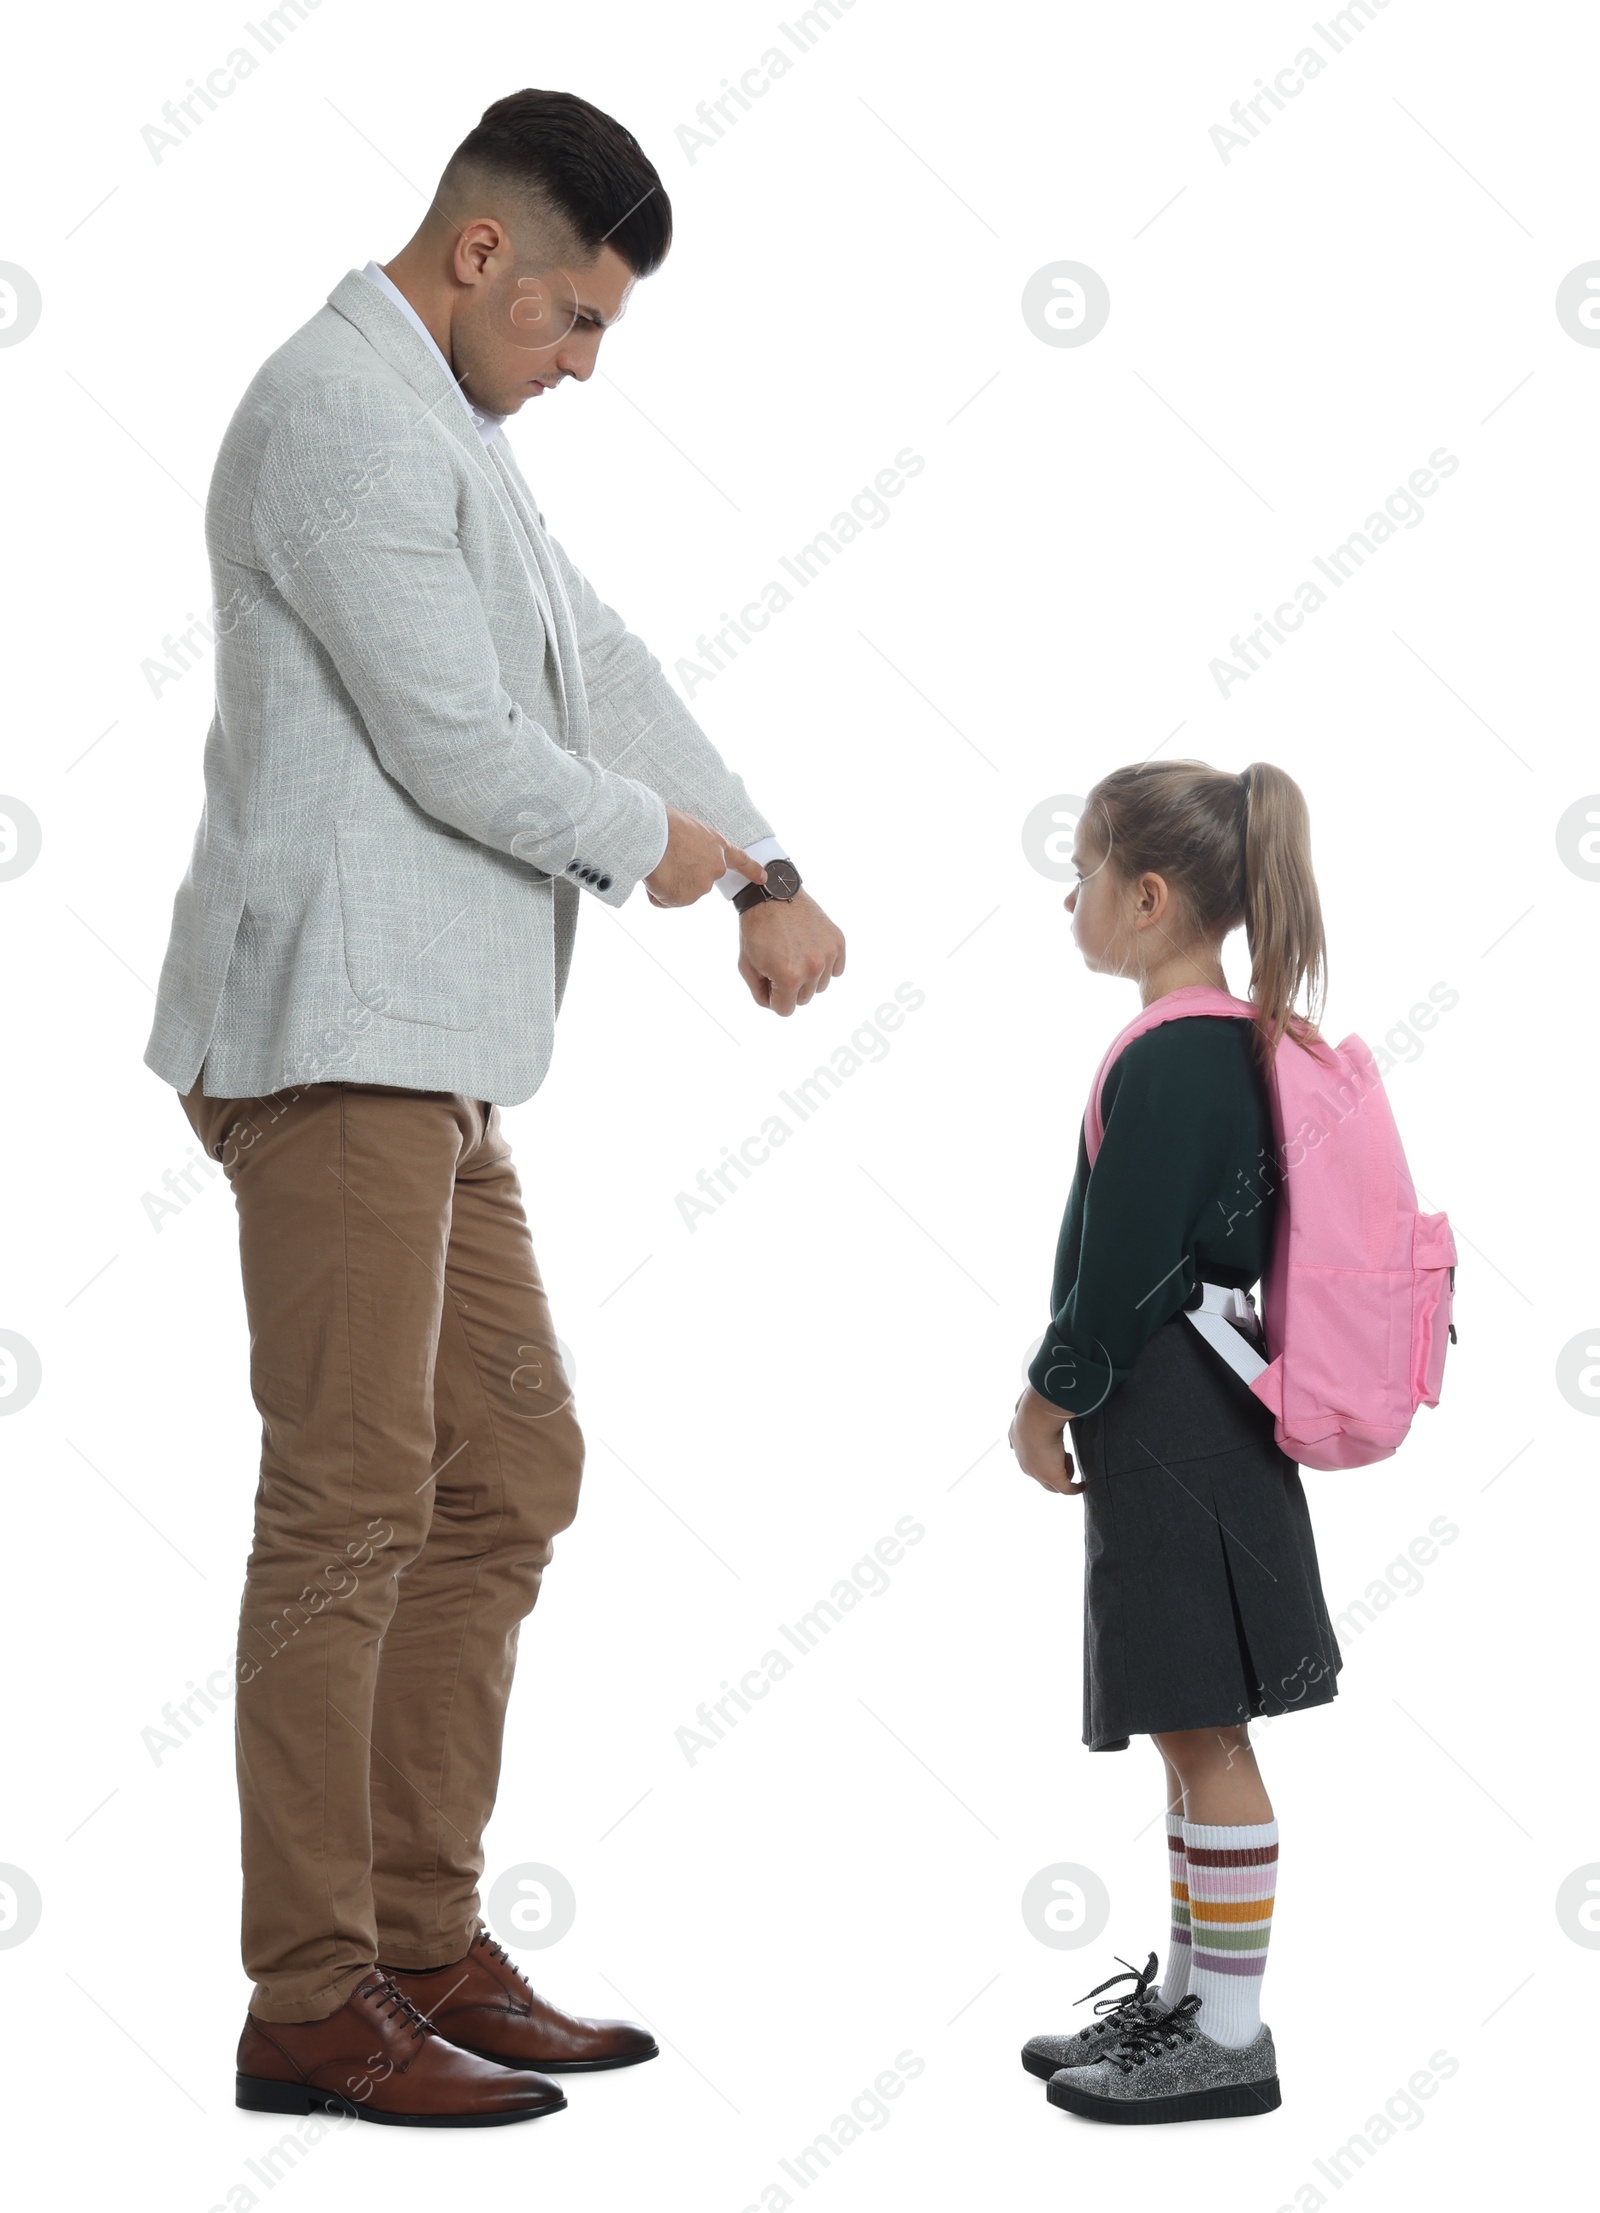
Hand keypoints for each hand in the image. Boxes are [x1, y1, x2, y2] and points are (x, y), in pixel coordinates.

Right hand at [645, 807, 763, 907]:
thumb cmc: (664, 825)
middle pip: (697, 880)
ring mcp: (701, 886)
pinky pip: (663, 898)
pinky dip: (656, 891)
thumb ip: (696, 845)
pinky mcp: (684, 899)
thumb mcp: (689, 828)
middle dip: (682, 875)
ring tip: (658, 863)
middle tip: (667, 860)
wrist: (653, 836)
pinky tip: (654, 875)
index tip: (763, 878)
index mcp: (718, 847)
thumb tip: (682, 856)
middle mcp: (715, 869)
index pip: (740, 861)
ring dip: (666, 882)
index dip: (752, 870)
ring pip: (678, 890)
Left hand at [737, 889, 845, 1015]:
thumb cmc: (756, 930)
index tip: (768, 978)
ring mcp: (828, 954)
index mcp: (789, 977)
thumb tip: (778, 1005)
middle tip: (779, 962)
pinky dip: (824, 965)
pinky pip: (836, 970)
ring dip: (807, 976)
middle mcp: (813, 968)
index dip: (772, 997)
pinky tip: (810, 950)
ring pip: (820, 986)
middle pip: (803, 999)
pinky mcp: (838, 941)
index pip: (785, 1010)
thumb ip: (761, 994)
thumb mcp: (747, 966)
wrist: (771, 894)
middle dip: (789, 986)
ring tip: (794, 953)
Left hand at [1009, 1386, 1081, 1494]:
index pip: (1028, 1458)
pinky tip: (1084, 1485)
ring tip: (1071, 1459)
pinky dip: (1075, 1488)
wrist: (1033, 1419)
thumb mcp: (1022, 1406)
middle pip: (1040, 1475)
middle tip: (1065, 1457)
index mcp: (1017, 1444)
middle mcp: (1024, 1461)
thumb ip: (1021, 1407)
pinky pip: (1066, 1489)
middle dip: (1052, 1470)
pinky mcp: (1053, 1477)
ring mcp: (1037, 1472)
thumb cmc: (1031, 1410)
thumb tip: (1020, 1401)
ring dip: (1064, 1473)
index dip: (1040, 1458)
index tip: (1054, 1452)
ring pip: (1052, 1482)